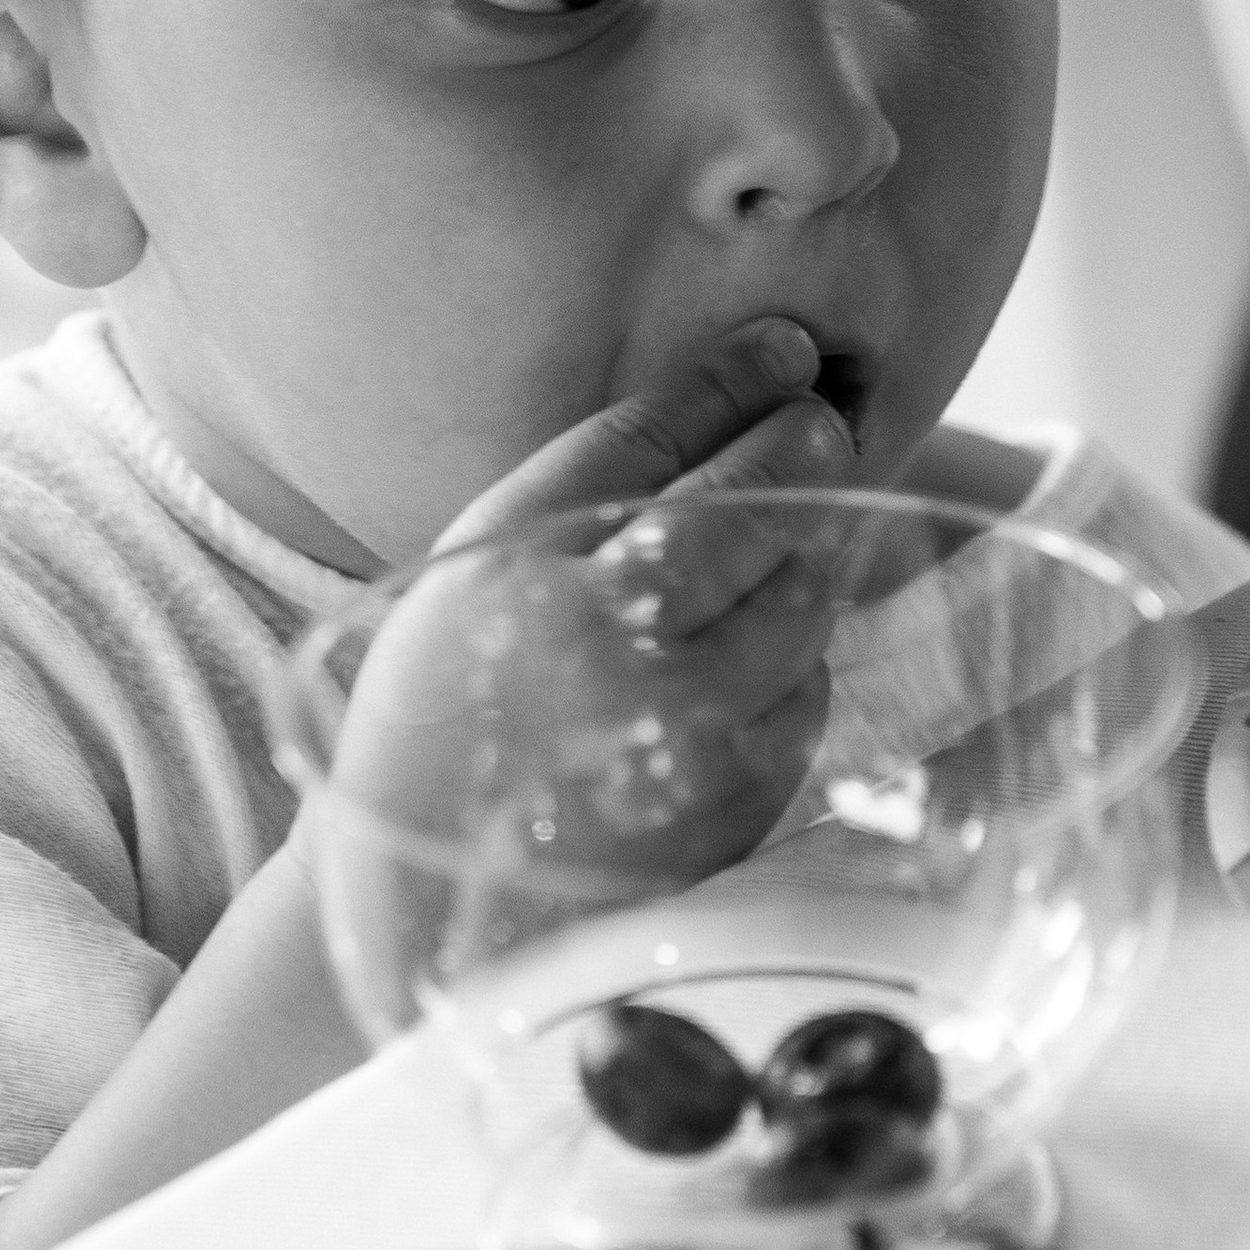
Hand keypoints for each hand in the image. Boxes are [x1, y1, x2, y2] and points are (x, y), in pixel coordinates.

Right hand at [317, 326, 857, 1009]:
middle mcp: (595, 642)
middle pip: (740, 508)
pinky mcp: (729, 800)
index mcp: (511, 573)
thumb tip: (725, 419)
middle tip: (821, 418)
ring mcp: (674, 726)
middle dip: (797, 446)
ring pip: (796, 600)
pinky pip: (806, 694)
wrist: (429, 902)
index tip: (783, 346)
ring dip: (810, 554)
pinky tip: (764, 652)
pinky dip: (799, 660)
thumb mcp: (476, 583)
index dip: (726, 382)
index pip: (643, 443)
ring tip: (796, 535)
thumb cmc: (449, 715)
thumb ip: (578, 508)